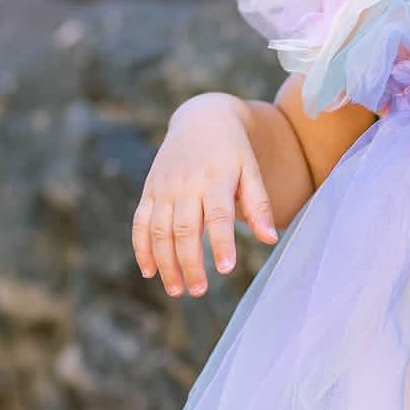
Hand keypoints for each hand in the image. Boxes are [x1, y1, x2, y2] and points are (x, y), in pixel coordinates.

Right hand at [132, 93, 278, 296]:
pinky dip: (141, 248)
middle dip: (190, 263)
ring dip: (165, 263)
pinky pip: (140, 223)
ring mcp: (164, 188)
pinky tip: (149, 272)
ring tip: (177, 290)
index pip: (218, 216)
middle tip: (198, 291)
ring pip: (158, 231)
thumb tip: (270, 239)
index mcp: (215, 179)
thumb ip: (259, 205)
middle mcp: (186, 185)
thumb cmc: (233, 151)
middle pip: (184, 229)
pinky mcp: (149, 191)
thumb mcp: (251, 171)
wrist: (201, 119)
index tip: (226, 269)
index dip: (221, 243)